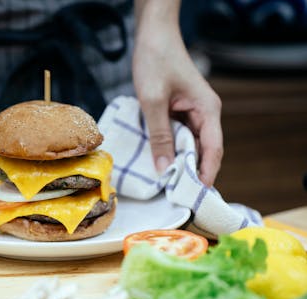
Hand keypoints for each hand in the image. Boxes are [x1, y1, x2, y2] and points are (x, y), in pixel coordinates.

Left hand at [132, 2, 222, 186]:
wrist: (152, 36)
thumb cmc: (156, 61)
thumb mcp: (153, 101)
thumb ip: (159, 135)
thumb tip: (164, 169)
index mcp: (208, 110)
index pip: (213, 149)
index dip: (206, 173)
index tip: (197, 195)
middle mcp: (205, 113)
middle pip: (203, 150)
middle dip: (192, 172)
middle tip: (177, 195)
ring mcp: (192, 112)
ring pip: (189, 144)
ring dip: (179, 161)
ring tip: (167, 184)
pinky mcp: (180, 111)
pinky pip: (178, 135)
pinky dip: (170, 148)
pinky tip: (159, 161)